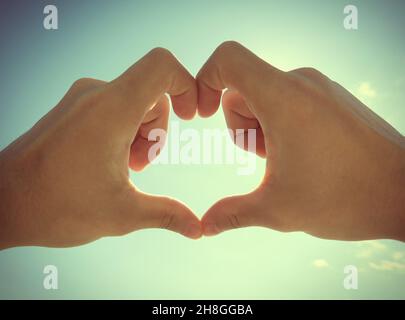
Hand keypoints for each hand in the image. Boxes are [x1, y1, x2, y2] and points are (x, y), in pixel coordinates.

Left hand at [0, 48, 201, 248]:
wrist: (3, 203)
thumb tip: (198, 228)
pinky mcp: (73, 108)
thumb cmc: (56, 206)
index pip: (161, 66)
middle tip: (139, 165)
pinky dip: (123, 131)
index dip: (186, 84)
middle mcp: (95, 94)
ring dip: (140, 135)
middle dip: (158, 132)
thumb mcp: (122, 213)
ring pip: (134, 102)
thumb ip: (167, 215)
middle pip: (152, 93)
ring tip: (123, 168)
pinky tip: (108, 161)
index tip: (190, 115)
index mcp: (112, 110)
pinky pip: (114, 107)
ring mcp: (81, 99)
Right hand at [197, 41, 404, 240]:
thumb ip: (233, 213)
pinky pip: (288, 99)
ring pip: (264, 95)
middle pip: (242, 87)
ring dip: (261, 127)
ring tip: (287, 158)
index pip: (228, 58)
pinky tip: (303, 153)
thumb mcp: (278, 209)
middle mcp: (301, 83)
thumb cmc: (346, 197)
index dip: (204, 80)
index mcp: (283, 99)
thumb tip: (205, 225)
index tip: (201, 114)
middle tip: (267, 156)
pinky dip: (281, 123)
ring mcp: (319, 87)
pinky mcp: (331, 96)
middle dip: (240, 125)